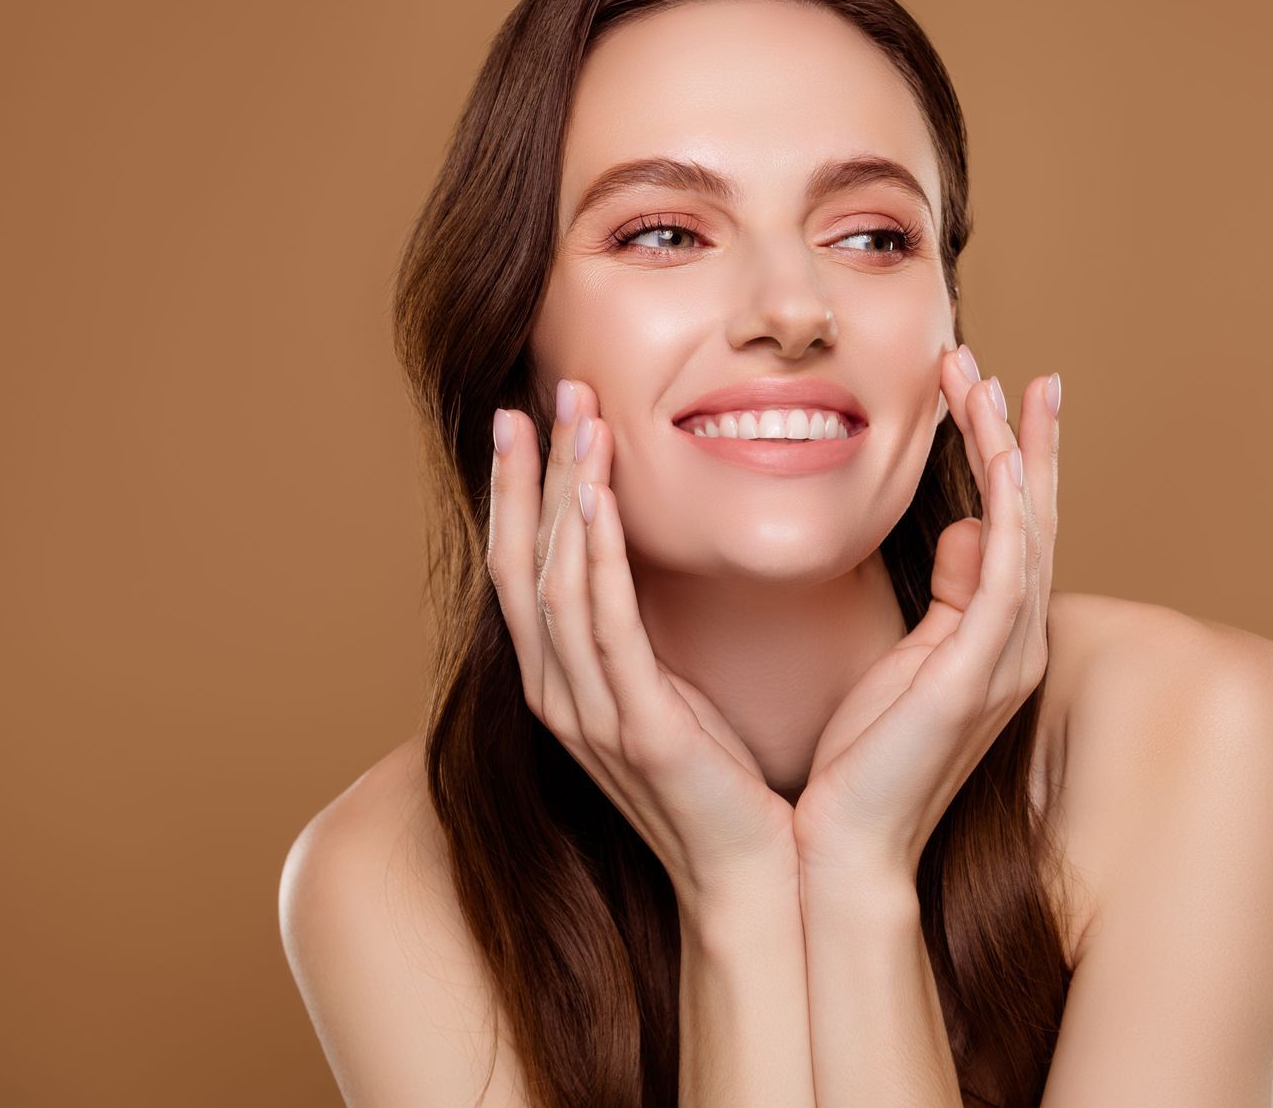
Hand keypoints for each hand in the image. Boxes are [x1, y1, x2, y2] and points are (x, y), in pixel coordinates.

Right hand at [487, 379, 799, 909]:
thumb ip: (645, 633)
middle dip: (534, 474)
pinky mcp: (638, 730)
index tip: (525, 420)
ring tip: (580, 421)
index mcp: (564, 686)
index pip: (523, 570)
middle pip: (525, 563)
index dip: (518, 493)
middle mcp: (560, 697)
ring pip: (557, 582)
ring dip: (567, 495)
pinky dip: (598, 558)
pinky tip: (601, 502)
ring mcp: (591, 716)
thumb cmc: (723, 785)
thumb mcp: (672, 693)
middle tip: (551, 393)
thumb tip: (646, 559)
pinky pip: (606, 628)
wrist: (754, 878)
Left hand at [793, 348, 1059, 882]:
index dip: (1014, 455)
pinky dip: (1011, 510)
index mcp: (995, 639)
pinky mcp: (981, 674)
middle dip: (1020, 435)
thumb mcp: (906, 659)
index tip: (997, 385)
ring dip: (1009, 451)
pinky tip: (1001, 458)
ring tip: (984, 381)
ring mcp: (1007, 659)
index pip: (1016, 527)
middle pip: (1035, 517)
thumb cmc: (862, 759)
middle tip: (1003, 363)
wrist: (843, 846)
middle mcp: (1017, 643)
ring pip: (1027, 530)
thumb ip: (947, 595)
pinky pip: (1009, 574)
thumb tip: (969, 528)